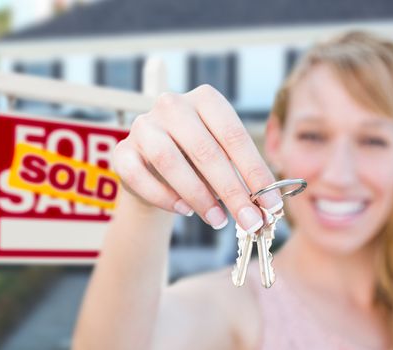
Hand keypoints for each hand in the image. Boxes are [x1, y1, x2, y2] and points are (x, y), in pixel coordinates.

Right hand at [112, 85, 282, 231]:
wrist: (154, 170)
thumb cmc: (197, 163)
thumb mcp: (223, 161)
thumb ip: (242, 177)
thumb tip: (268, 208)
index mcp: (204, 99)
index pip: (233, 135)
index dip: (254, 172)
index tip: (271, 205)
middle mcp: (171, 105)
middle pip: (204, 150)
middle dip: (232, 191)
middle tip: (249, 222)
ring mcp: (143, 126)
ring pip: (169, 160)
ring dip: (198, 195)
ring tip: (218, 220)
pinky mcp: (121, 151)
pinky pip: (139, 176)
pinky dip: (163, 197)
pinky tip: (183, 210)